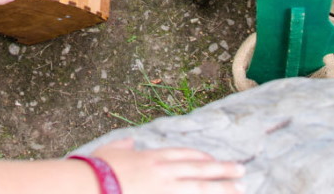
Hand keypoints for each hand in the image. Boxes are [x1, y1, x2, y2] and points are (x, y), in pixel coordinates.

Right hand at [92, 139, 244, 193]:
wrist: (91, 186)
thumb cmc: (96, 169)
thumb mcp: (109, 152)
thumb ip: (123, 147)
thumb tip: (129, 143)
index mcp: (151, 157)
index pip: (183, 154)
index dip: (201, 157)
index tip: (213, 159)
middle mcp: (163, 171)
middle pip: (199, 169)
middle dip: (222, 170)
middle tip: (241, 171)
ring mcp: (165, 189)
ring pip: (201, 187)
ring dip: (222, 188)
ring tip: (241, 189)